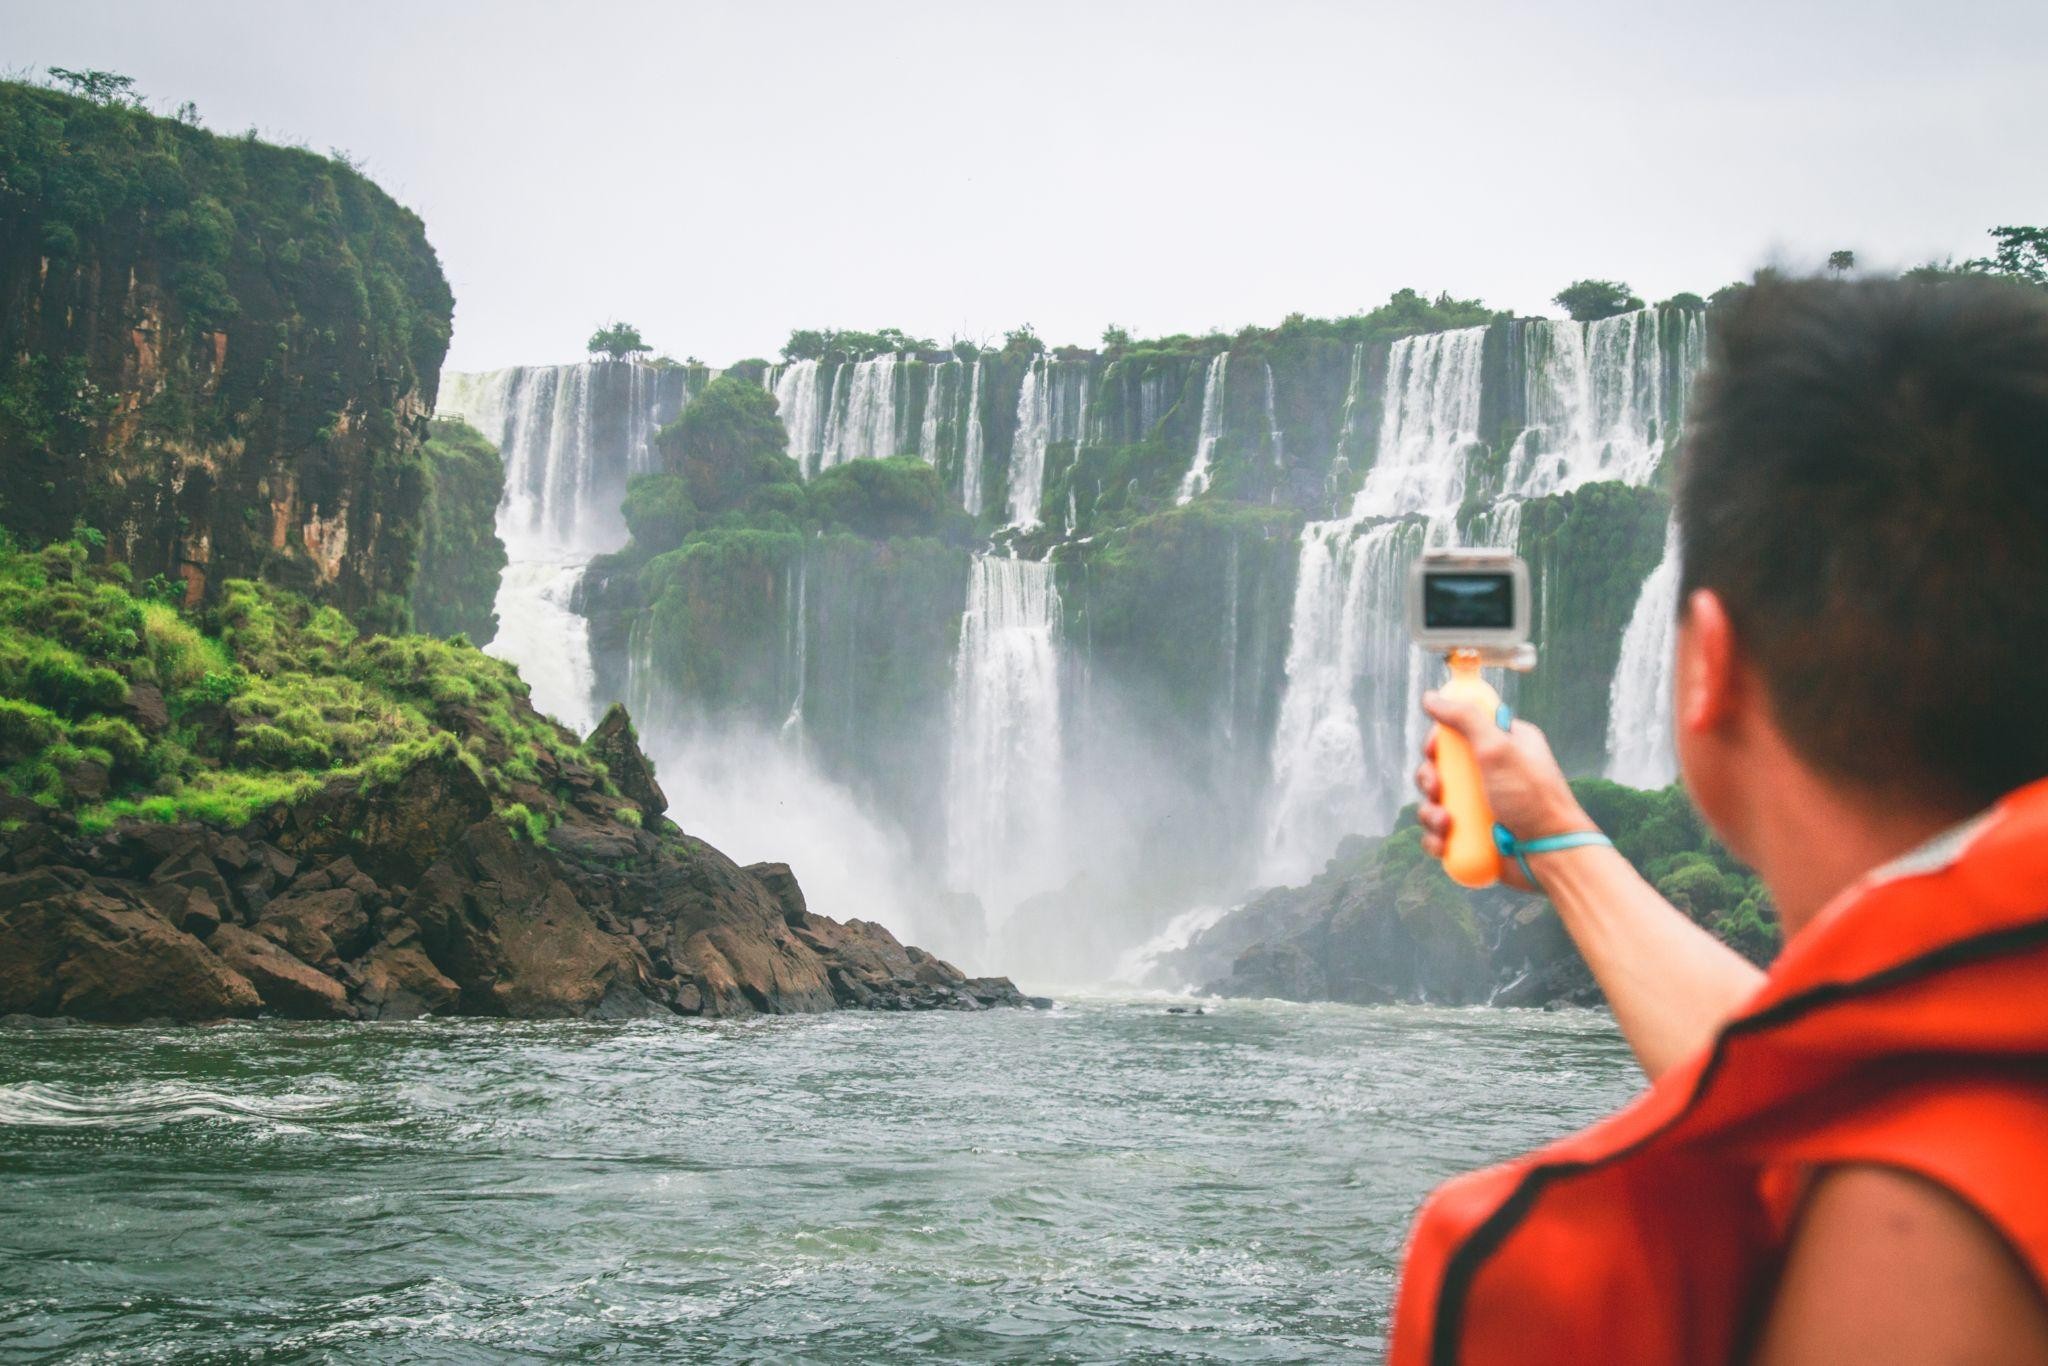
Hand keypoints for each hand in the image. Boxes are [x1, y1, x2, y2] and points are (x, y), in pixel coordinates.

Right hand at [1413, 691, 1590, 891]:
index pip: (1460, 730)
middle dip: (1430, 779)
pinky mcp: (1473, 835)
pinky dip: (1436, 837)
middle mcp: (1492, 773)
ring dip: (1430, 812)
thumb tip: (1432, 697)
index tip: (1434, 750)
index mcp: (1504, 744)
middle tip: (1437, 788)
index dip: (1440, 740)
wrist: (1550, 855)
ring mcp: (1482, 805)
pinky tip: (1444, 841)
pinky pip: (1440, 832)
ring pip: (1436, 801)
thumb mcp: (1499, 748)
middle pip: (1442, 767)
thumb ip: (1466, 718)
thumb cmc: (1533, 799)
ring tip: (1445, 822)